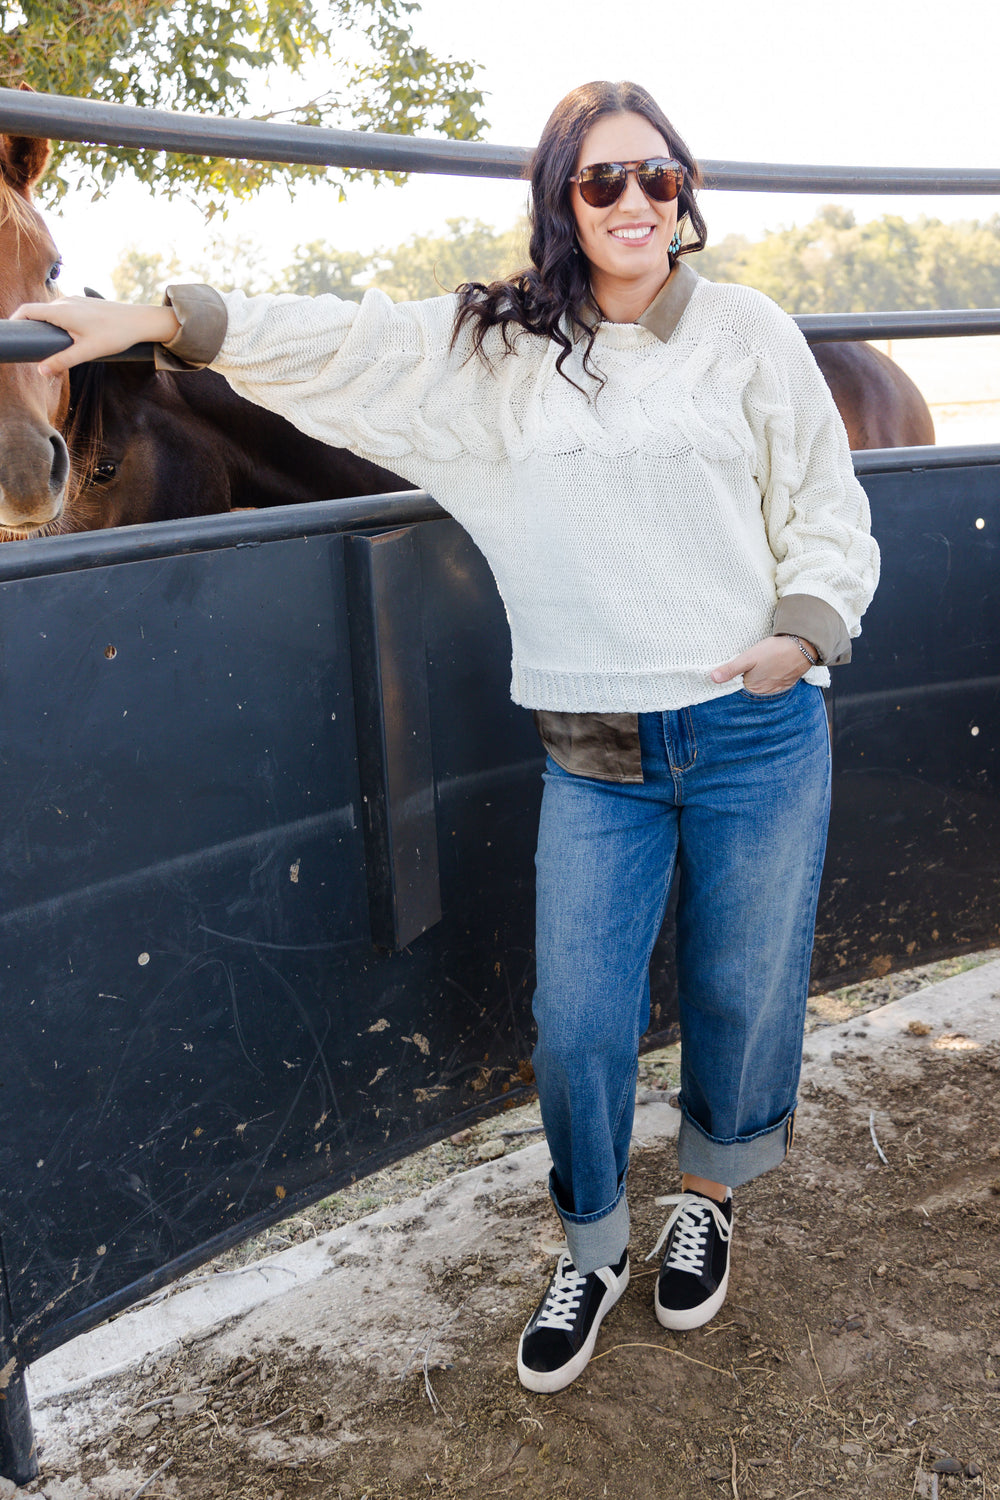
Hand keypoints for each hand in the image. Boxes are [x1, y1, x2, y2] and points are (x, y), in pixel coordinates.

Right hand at [11, 296, 180, 376]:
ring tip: (45, 345)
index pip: (27, 311)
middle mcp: (65, 302)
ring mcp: (74, 301)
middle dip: (29, 328)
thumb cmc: (114, 335)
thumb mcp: (87, 352)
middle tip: (27, 347)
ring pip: (51, 312)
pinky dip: (57, 322)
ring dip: (45, 326)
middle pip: (37, 312)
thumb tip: (40, 371)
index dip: (15, 321)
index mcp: (61, 311)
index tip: (11, 335)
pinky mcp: (83, 304)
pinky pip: (63, 311)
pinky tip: (64, 337)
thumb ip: (62, 361)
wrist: (139, 321)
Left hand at [711, 635, 816, 694]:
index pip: (738, 687)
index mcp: (753, 687)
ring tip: (761, 664)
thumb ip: (731, 669)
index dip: (735, 678)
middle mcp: (765, 692)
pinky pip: (774, 682)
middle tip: (750, 664)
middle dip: (747, 678)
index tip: (734, 669)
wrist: (803, 646)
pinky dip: (771, 676)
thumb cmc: (775, 651)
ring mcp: (777, 688)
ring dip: (760, 677)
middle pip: (750, 686)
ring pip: (763, 684)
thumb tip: (713, 678)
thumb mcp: (748, 658)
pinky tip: (771, 667)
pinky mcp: (787, 683)